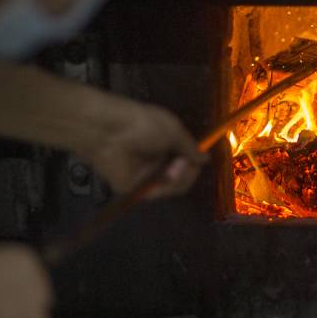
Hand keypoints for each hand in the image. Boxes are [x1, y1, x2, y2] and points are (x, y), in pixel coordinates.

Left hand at [77, 93, 207, 196]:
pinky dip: (165, 187)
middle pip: (182, 176)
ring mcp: (145, 176)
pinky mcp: (134, 189)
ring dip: (179, 178)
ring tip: (174, 167)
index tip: (197, 157)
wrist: (110, 131)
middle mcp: (156, 161)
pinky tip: (166, 176)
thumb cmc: (143, 123)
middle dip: (188, 171)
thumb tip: (206, 159)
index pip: (186, 160)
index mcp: (164, 144)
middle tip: (182, 162)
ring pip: (173, 187)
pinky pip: (157, 194)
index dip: (194, 161)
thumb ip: (190, 147)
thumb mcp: (173, 129)